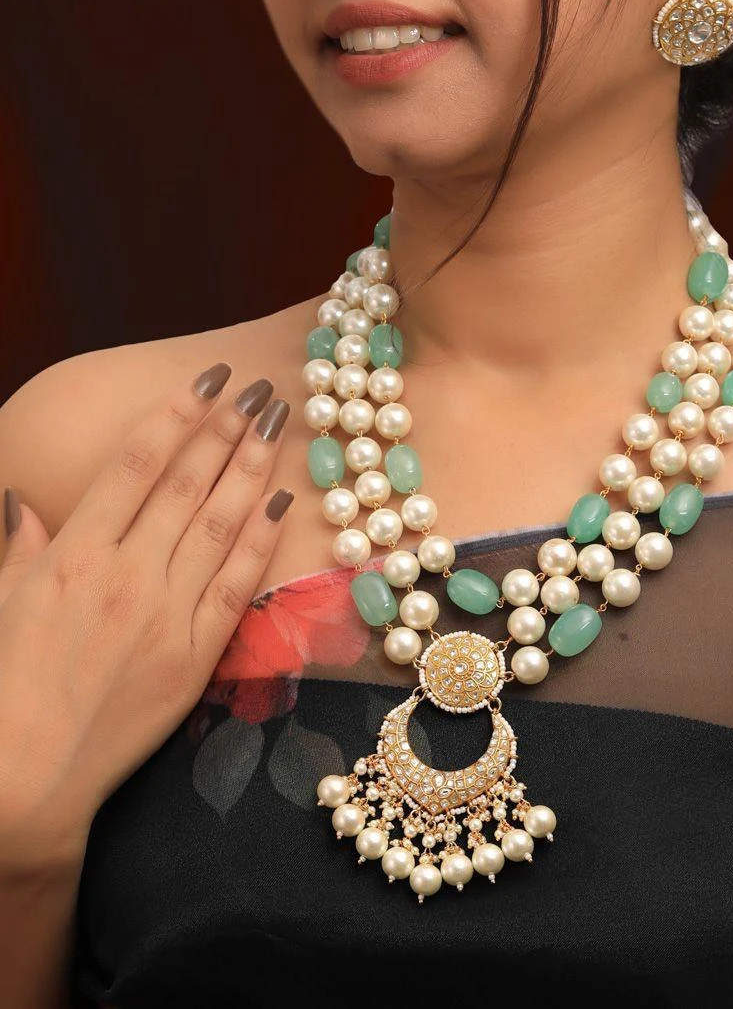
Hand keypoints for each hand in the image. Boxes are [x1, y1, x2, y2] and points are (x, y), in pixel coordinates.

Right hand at [0, 362, 293, 871]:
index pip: (135, 463)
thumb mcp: (2, 602)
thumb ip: (20, 545)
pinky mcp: (195, 655)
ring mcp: (165, 613)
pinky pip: (237, 584)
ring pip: (219, 522)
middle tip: (260, 386)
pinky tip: (282, 503)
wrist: (30, 776)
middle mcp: (125, 574)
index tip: (208, 379)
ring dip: (252, 466)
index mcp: (73, 554)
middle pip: (187, 482)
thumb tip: (22, 499)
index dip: (176, 414)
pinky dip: (261, 540)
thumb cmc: (8, 685)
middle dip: (227, 427)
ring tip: (279, 422)